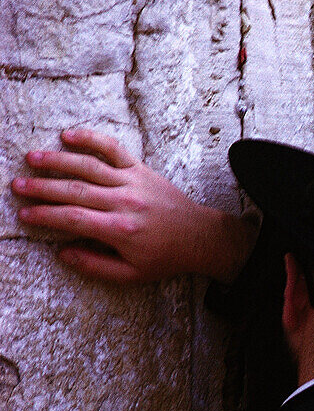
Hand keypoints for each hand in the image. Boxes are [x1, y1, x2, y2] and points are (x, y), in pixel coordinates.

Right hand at [11, 128, 255, 283]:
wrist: (199, 236)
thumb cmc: (164, 257)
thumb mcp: (131, 274)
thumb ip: (96, 266)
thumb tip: (63, 253)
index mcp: (120, 230)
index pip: (72, 219)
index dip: (45, 216)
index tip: (25, 215)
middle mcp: (125, 202)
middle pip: (74, 190)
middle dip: (42, 188)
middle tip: (16, 186)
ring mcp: (133, 182)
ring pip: (88, 167)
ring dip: (57, 161)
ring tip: (31, 159)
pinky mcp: (141, 170)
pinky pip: (113, 149)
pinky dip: (91, 139)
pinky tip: (68, 135)